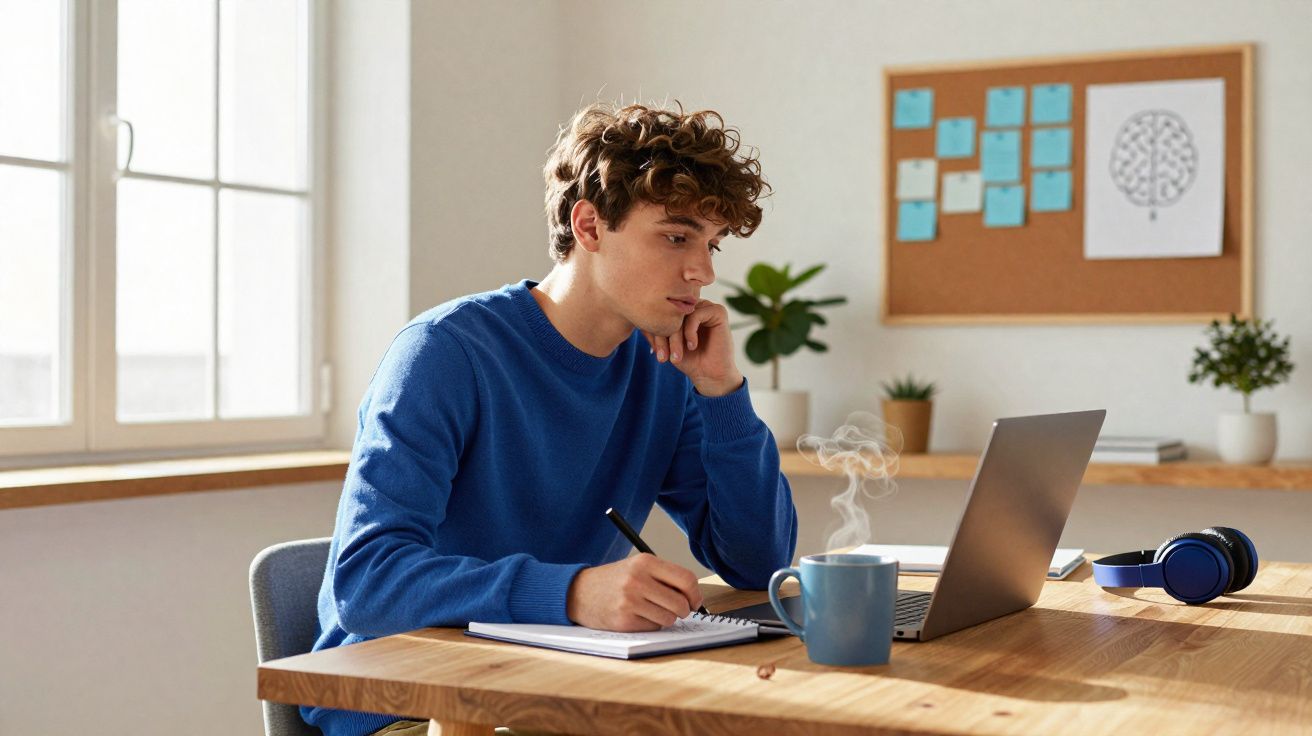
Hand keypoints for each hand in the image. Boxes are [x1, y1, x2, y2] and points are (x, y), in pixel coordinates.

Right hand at [566, 554, 704, 630]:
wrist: (579, 592)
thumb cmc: (615, 580)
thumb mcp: (638, 567)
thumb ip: (665, 576)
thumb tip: (694, 596)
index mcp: (645, 562)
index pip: (686, 579)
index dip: (696, 594)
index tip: (695, 601)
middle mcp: (637, 579)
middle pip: (680, 602)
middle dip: (684, 610)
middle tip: (679, 610)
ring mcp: (630, 601)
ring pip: (669, 618)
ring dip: (666, 618)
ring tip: (652, 610)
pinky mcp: (624, 620)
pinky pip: (653, 627)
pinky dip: (651, 624)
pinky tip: (638, 616)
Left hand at [643, 299, 743, 396]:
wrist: (710, 375)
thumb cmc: (688, 360)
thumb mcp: (667, 344)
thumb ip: (657, 328)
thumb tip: (639, 316)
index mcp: (682, 310)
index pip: (661, 312)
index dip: (654, 331)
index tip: (654, 352)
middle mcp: (694, 305)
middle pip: (670, 311)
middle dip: (663, 335)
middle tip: (663, 356)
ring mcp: (706, 306)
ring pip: (682, 314)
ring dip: (675, 336)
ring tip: (676, 356)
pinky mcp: (718, 311)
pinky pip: (696, 315)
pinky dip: (690, 332)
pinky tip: (692, 346)